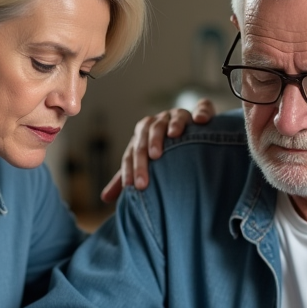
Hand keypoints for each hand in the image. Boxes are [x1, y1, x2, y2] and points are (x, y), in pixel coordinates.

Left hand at [100, 99, 216, 202]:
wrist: (186, 132)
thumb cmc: (161, 154)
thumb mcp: (143, 164)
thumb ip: (126, 178)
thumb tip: (104, 198)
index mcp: (141, 136)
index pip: (132, 152)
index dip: (131, 169)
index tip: (133, 187)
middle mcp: (157, 123)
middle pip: (148, 136)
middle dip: (145, 157)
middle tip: (147, 178)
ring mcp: (177, 116)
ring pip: (170, 119)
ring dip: (170, 127)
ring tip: (172, 137)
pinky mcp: (198, 113)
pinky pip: (202, 108)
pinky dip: (201, 113)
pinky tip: (201, 122)